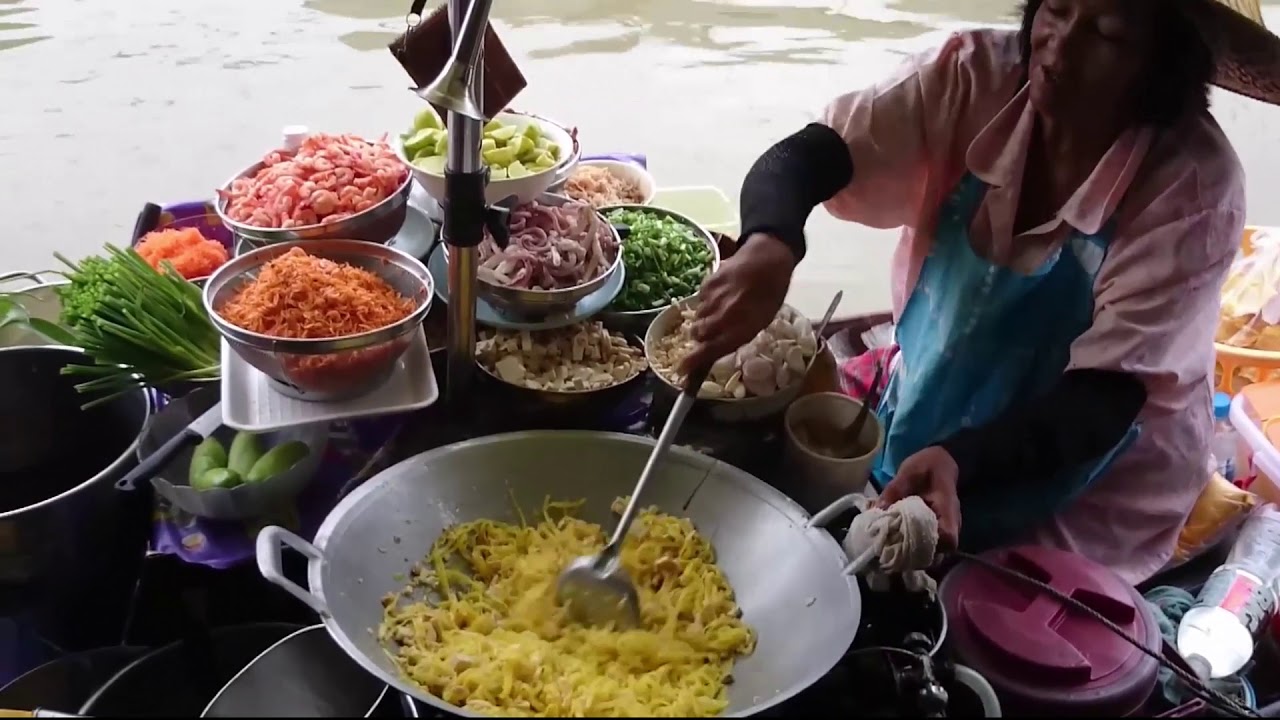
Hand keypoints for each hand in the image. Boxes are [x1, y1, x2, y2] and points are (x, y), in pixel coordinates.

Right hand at [678, 233, 795, 374]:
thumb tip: (714, 347)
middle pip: (698, 334)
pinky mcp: (707, 284)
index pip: (711, 349)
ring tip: (719, 309)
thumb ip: (737, 335)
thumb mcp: (760, 320)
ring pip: (697, 317)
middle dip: (699, 337)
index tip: (682, 369)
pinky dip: (707, 302)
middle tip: (708, 332)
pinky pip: (700, 300)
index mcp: (743, 328)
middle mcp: (725, 316)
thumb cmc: (769, 294)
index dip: (694, 361)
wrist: (767, 259)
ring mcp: (714, 299)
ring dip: (704, 318)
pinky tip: (720, 295)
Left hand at [876, 446, 961, 550]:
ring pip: (935, 551)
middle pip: (941, 551)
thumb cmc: (928, 465)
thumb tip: (877, 510)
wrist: (942, 461)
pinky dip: (914, 547)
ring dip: (915, 553)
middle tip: (892, 549)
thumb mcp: (909, 472)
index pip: (949, 538)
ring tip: (892, 548)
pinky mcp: (937, 529)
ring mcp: (946, 528)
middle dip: (917, 555)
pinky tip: (897, 541)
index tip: (908, 543)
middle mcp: (951, 522)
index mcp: (947, 508)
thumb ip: (894, 490)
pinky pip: (929, 544)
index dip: (930, 546)